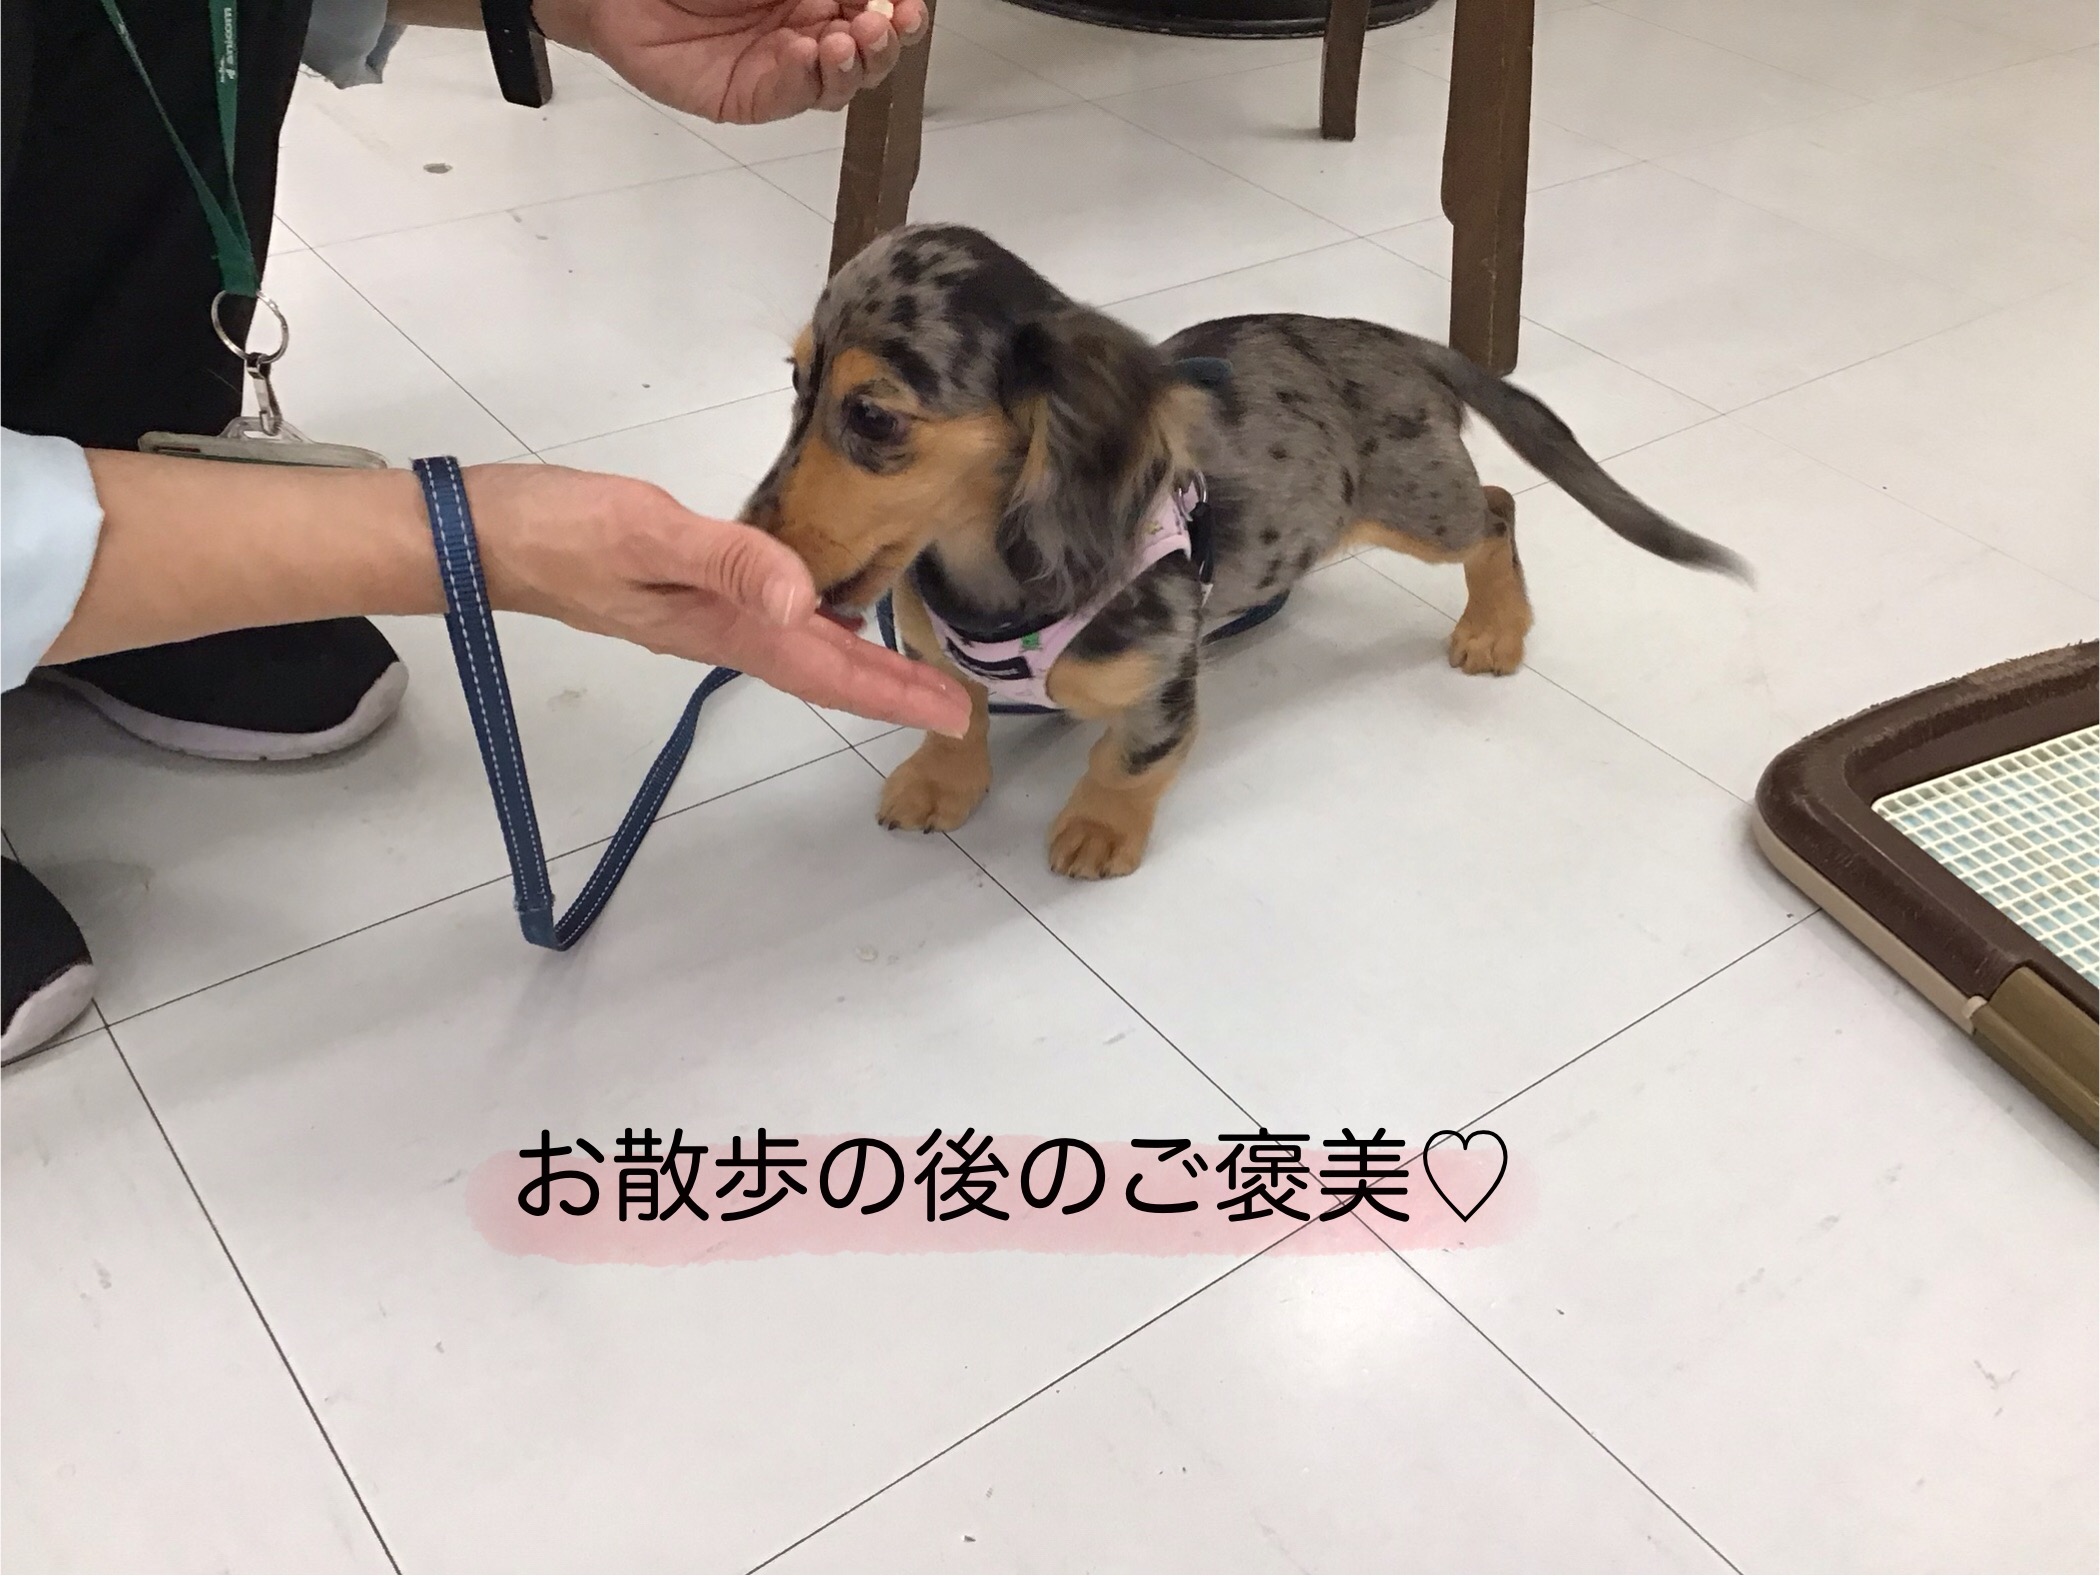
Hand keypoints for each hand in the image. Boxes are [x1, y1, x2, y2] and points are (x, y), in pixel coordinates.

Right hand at [466, 463, 967, 734]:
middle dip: (891, 690)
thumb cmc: (558, 529)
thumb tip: (807, 601)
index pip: (826, 669)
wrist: (478, 535)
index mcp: (724, 625)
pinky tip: (824, 620)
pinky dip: (813, 632)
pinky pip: (769, 625)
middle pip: (823, 670)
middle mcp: (720, 631)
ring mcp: (700, 616)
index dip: (892, 692)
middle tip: (956, 710)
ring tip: (911, 679)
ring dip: (857, 668)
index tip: (952, 715)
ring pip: (799, 651)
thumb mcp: (647, 533)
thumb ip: (728, 562)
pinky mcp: (683, 592)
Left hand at [537, 0, 928, 122]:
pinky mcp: (749, 97)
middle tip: (887, 22)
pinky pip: (792, 97)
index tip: (905, 3)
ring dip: (856, 64)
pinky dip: (806, 78)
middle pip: (869, 51)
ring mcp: (779, 66)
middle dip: (886, 39)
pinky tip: (805, 54)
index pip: (875, 7)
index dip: (897, 9)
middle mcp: (803, 28)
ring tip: (849, 41)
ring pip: (840, 82)